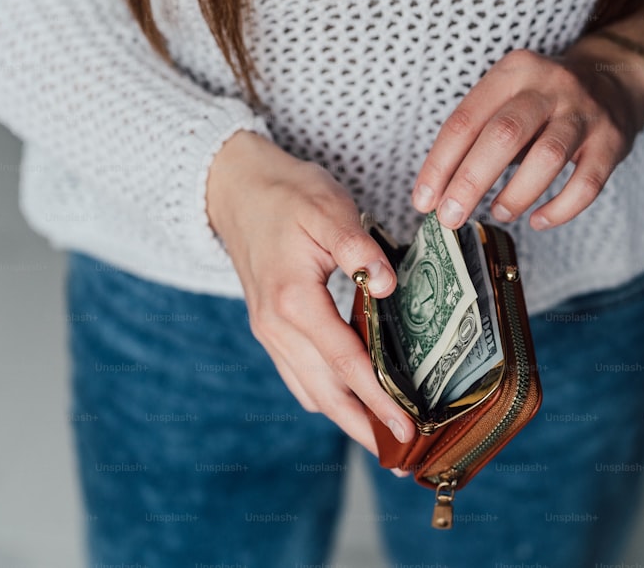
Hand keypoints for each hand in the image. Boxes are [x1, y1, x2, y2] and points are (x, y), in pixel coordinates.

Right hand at [206, 130, 415, 455]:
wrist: (237, 190)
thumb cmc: (287, 196)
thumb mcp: (328, 209)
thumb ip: (359, 248)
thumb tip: (386, 286)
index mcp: (293, 301)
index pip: (346, 363)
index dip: (378, 400)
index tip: (406, 428)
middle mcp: (276, 327)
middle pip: (324, 393)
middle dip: (363, 426)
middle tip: (401, 454)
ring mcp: (269, 332)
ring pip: (309, 391)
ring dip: (344, 417)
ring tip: (381, 435)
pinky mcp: (270, 330)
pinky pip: (298, 376)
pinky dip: (325, 396)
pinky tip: (350, 398)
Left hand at [412, 41, 643, 229]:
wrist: (614, 78)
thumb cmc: (543, 101)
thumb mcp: (507, 97)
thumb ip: (476, 136)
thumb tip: (437, 194)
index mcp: (512, 72)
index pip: (465, 120)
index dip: (439, 164)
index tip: (423, 201)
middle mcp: (549, 86)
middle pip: (503, 135)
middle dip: (470, 182)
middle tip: (450, 217)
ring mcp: (584, 113)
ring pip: (547, 158)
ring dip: (516, 194)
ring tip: (499, 213)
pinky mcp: (612, 142)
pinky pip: (586, 184)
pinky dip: (559, 210)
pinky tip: (538, 221)